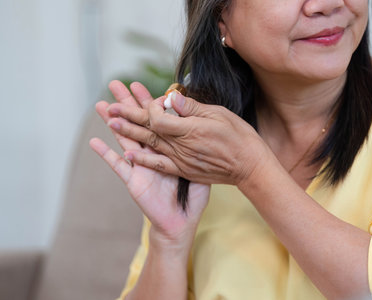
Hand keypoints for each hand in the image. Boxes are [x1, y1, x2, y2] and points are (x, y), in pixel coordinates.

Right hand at [89, 81, 209, 247]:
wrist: (183, 221)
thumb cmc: (193, 196)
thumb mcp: (198, 166)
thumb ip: (193, 145)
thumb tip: (192, 121)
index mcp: (168, 148)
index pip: (156, 120)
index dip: (147, 103)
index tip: (140, 86)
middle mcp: (152, 153)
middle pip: (137, 123)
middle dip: (127, 104)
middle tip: (115, 85)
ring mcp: (141, 166)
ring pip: (125, 139)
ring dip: (113, 122)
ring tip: (102, 105)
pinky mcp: (134, 180)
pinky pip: (118, 166)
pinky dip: (106, 154)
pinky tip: (94, 141)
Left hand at [105, 90, 270, 186]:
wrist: (249, 167)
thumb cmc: (239, 137)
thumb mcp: (220, 116)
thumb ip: (193, 108)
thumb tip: (172, 98)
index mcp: (190, 130)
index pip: (159, 117)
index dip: (152, 106)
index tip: (155, 99)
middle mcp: (182, 146)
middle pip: (149, 129)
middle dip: (129, 115)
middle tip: (110, 107)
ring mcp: (182, 160)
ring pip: (150, 145)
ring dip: (130, 133)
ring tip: (111, 123)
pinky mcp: (185, 170)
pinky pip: (159, 165)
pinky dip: (143, 159)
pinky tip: (128, 154)